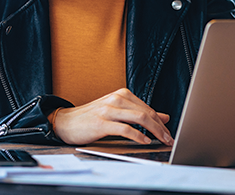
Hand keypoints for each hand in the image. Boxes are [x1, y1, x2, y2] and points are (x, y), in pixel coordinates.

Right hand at [52, 88, 173, 145]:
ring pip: (139, 118)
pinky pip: (125, 129)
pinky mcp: (101, 123)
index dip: (161, 122)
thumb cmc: (91, 117)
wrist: (66, 121)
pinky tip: (144, 141)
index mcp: (121, 94)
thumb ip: (139, 113)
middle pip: (146, 112)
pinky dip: (138, 136)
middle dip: (161, 127)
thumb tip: (163, 117)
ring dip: (154, 131)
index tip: (169, 133)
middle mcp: (116, 99)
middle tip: (169, 139)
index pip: (148, 108)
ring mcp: (109, 110)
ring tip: (161, 140)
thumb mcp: (117, 111)